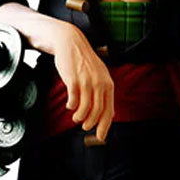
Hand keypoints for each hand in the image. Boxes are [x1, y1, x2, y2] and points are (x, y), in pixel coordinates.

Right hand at [51, 24, 114, 141]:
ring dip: (79, 118)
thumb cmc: (83, 62)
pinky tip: (69, 105)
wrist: (70, 42)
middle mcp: (99, 83)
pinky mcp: (73, 80)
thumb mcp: (98, 74)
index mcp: (107, 83)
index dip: (105, 126)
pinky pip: (73, 100)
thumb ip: (102, 92)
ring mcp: (86, 81)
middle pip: (98, 112)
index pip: (109, 110)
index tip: (100, 136)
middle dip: (91, 124)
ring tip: (75, 118)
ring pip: (85, 109)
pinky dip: (71, 106)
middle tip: (84, 127)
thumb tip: (105, 114)